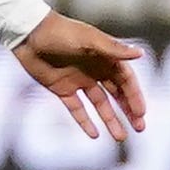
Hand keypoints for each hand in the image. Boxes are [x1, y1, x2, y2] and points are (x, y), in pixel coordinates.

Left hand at [13, 13, 148, 143]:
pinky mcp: (62, 89)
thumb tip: (140, 54)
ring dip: (110, 119)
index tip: (141, 113)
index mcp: (106, 57)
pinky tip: (94, 135)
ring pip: (100, 104)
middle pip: (117, 94)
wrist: (29, 34)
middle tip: (139, 128)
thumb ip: (113, 49)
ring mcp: (79, 81)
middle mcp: (96, 70)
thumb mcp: (89, 40)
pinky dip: (85, 121)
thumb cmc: (61, 32)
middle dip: (129, 111)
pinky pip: (77, 109)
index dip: (135, 96)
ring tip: (120, 137)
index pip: (126, 81)